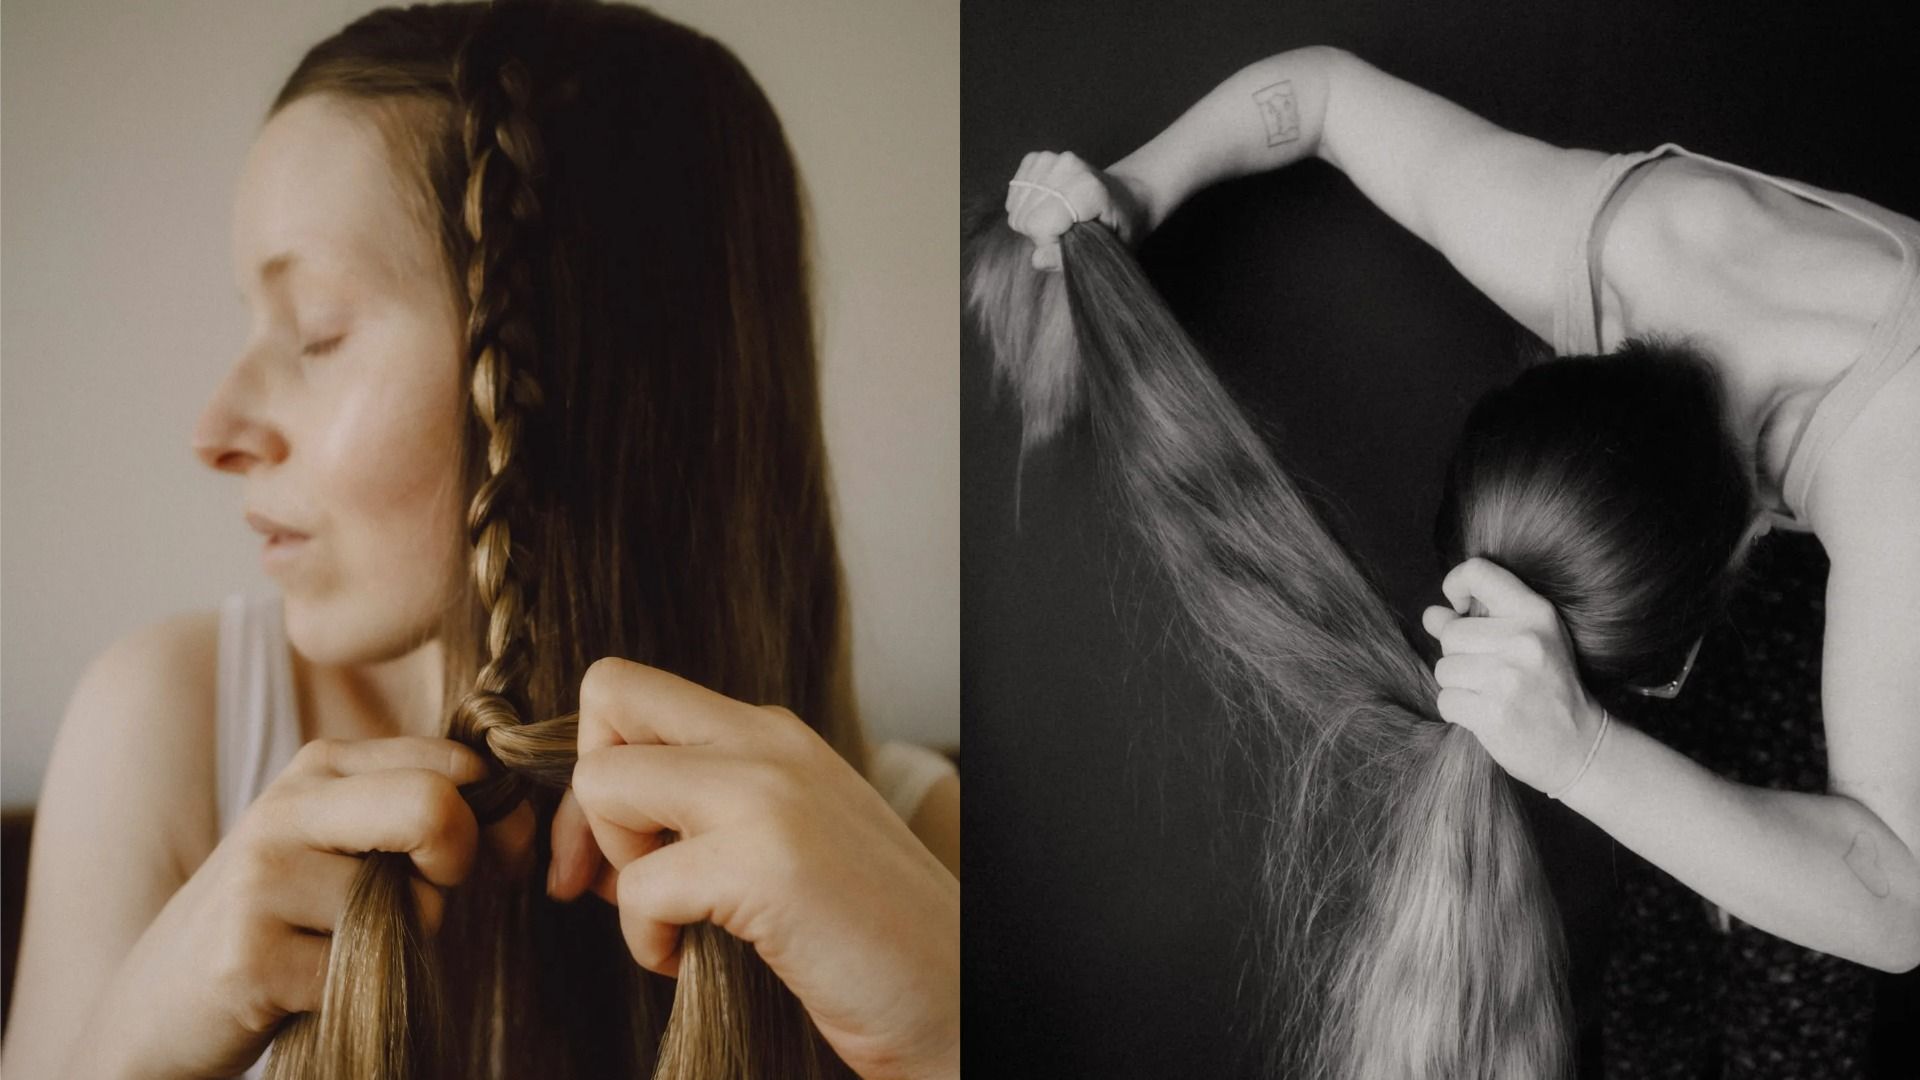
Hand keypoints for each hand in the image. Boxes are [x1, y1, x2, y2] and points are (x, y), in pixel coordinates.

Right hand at [73, 737, 532, 1079]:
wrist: (157, 1009)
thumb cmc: (285, 923)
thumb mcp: (353, 848)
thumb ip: (435, 818)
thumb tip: (524, 820)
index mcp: (324, 765)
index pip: (457, 764)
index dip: (493, 821)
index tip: (474, 862)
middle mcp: (290, 806)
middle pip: (436, 809)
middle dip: (458, 869)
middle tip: (419, 904)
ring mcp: (262, 879)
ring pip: (415, 909)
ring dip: (403, 947)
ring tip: (336, 949)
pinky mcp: (250, 957)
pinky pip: (370, 973)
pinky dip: (360, 991)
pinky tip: (305, 987)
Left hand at [548, 658, 960, 1079]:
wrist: (957, 1001)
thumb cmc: (868, 940)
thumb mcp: (788, 842)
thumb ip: (708, 813)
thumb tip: (592, 838)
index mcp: (777, 736)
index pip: (636, 692)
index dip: (599, 765)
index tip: (619, 850)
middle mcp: (772, 745)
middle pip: (610, 692)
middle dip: (585, 794)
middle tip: (614, 875)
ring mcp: (770, 797)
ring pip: (604, 781)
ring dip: (615, 868)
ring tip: (673, 920)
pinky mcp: (767, 867)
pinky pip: (638, 888)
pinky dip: (645, 943)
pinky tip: (691, 964)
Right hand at [1004, 150, 1150, 270]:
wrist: (1126, 195)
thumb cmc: (1118, 226)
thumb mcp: (1105, 250)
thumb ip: (1071, 258)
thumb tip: (1038, 259)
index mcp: (1088, 188)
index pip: (1039, 225)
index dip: (1048, 243)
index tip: (1069, 242)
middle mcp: (1068, 166)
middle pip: (1024, 217)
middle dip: (1040, 233)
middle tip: (1066, 231)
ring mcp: (1051, 158)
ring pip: (1015, 207)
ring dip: (1031, 220)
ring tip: (1058, 219)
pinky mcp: (1038, 158)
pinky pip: (1014, 192)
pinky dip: (1025, 205)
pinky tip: (1047, 206)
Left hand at [1421, 557, 1605, 794]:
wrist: (1578, 746)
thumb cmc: (1548, 688)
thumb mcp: (1530, 642)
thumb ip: (1480, 622)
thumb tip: (1432, 614)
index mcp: (1535, 613)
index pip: (1478, 572)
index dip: (1456, 585)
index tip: (1459, 608)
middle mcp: (1524, 640)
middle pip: (1451, 633)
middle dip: (1459, 654)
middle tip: (1490, 673)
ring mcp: (1509, 678)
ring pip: (1444, 668)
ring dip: (1458, 684)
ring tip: (1490, 694)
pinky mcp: (1494, 713)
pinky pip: (1446, 700)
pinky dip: (1457, 710)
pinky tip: (1484, 713)